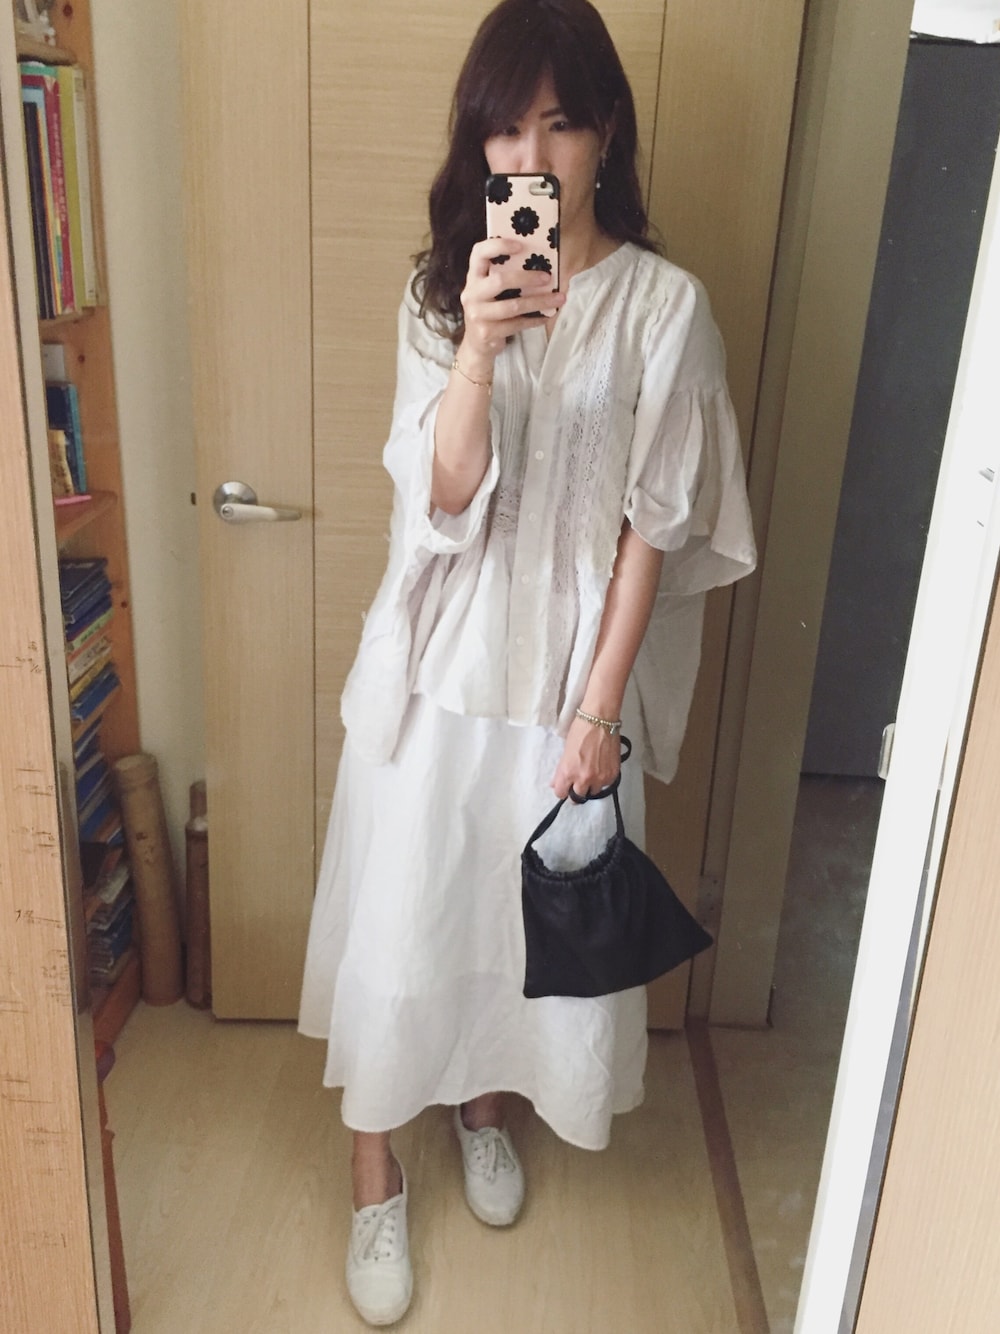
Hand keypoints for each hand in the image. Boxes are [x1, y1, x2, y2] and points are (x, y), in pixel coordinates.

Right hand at [458, 238, 565, 373]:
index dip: (499, 246)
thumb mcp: (490, 290)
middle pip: (500, 281)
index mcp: (473, 277)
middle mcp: (472, 294)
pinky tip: (547, 316)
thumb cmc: (490, 310)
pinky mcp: (487, 333)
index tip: (520, 245)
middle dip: (527, 278)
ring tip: (558, 299)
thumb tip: (540, 263)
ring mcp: (478, 314)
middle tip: (547, 277)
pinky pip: (517, 324)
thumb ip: (504, 276)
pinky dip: (535, 319)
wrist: (477, 345)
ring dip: (539, 301)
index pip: (479, 253)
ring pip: (513, 306)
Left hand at [552, 717, 620, 801]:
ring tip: (591, 773)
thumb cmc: (580, 731)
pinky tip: (601, 768)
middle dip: (575, 791)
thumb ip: (561, 771)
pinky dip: (602, 780)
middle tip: (577, 782)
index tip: (564, 786)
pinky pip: (605, 785)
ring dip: (590, 786)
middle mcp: (583, 779)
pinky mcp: (612, 774)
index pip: (561, 794)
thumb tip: (556, 783)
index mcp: (568, 772)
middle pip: (577, 797)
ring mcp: (600, 778)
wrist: (600, 720)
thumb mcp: (565, 751)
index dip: (562, 790)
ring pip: (593, 792)